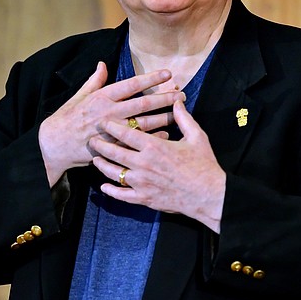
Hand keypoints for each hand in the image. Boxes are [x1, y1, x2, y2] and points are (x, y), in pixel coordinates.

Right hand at [38, 62, 185, 185]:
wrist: (54, 144)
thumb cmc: (67, 118)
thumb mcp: (80, 96)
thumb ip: (95, 81)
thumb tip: (103, 64)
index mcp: (102, 97)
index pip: (132, 84)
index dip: (151, 78)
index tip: (168, 74)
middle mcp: (109, 112)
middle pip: (143, 103)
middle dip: (164, 98)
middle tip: (181, 94)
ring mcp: (112, 130)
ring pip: (144, 123)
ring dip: (163, 118)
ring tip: (178, 113)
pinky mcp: (112, 147)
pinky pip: (138, 142)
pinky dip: (152, 138)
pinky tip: (166, 134)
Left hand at [90, 100, 225, 232]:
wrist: (208, 195)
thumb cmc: (203, 164)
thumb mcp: (196, 136)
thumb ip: (183, 117)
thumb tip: (177, 101)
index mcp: (155, 146)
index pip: (126, 133)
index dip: (111, 126)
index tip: (103, 121)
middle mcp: (144, 164)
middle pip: (114, 152)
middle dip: (101, 144)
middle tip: (92, 139)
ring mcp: (142, 183)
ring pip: (114, 173)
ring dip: (102, 165)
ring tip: (95, 159)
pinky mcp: (144, 198)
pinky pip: (122, 195)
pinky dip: (111, 191)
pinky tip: (104, 186)